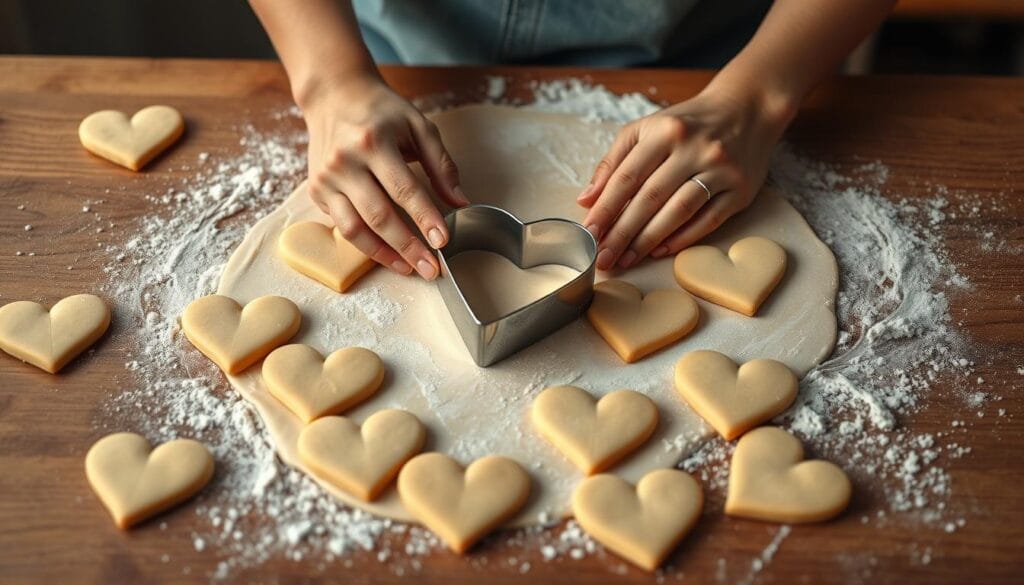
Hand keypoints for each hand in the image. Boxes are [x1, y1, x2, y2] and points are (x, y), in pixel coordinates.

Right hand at [304, 75, 468, 278]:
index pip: (404, 189)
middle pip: (379, 215)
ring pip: (355, 229)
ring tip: (410, 269)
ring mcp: (326, 179)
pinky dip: (366, 246)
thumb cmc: (381, 111)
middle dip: (408, 246)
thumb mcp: (418, 125)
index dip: (425, 218)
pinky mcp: (317, 191)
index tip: (443, 241)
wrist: (334, 96)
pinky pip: (342, 227)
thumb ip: (441, 164)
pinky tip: (389, 255)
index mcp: (373, 141)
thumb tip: (460, 202)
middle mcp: (344, 161)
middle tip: (431, 268)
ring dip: (385, 255)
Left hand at [577, 88, 788, 269]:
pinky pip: (708, 220)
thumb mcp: (646, 129)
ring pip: (678, 211)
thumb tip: (586, 200)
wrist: (747, 109)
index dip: (605, 209)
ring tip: (627, 259)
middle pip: (650, 198)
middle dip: (622, 232)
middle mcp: (694, 148)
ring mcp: (720, 169)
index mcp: (664, 131)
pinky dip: (682, 238)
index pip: (627, 176)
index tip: (589, 234)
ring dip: (649, 240)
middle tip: (604, 257)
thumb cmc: (687, 124)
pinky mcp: (741, 189)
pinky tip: (660, 251)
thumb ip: (614, 162)